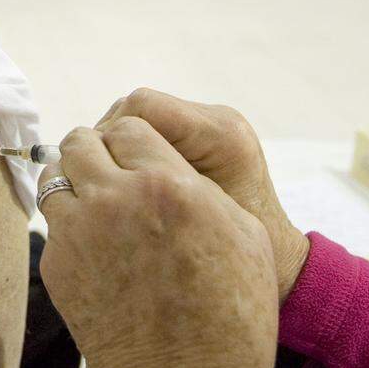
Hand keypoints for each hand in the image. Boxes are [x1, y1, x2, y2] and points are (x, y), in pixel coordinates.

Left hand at [38, 121, 277, 367]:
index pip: (129, 126)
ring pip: (54, 174)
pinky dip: (66, 222)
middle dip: (94, 150)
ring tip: (92, 199)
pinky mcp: (57, 262)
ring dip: (72, 180)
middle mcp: (117, 198)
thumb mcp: (242, 232)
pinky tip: (91, 242)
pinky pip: (52, 220)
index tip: (136, 155)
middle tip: (107, 169)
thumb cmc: (230, 314)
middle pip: (81, 140)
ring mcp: (79, 230)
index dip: (133, 140)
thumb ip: (197, 183)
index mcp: (168, 184)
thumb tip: (164, 162)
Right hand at [98, 88, 310, 301]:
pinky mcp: (200, 132)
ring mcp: (211, 122)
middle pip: (137, 107)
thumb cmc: (234, 255)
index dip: (110, 134)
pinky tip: (125, 177)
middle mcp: (220, 119)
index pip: (144, 108)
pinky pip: (151, 126)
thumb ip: (149, 189)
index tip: (95, 172)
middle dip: (109, 138)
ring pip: (138, 114)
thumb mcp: (189, 223)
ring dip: (117, 143)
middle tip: (93, 175)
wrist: (275, 260)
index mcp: (223, 137)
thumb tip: (94, 174)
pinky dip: (130, 148)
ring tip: (109, 179)